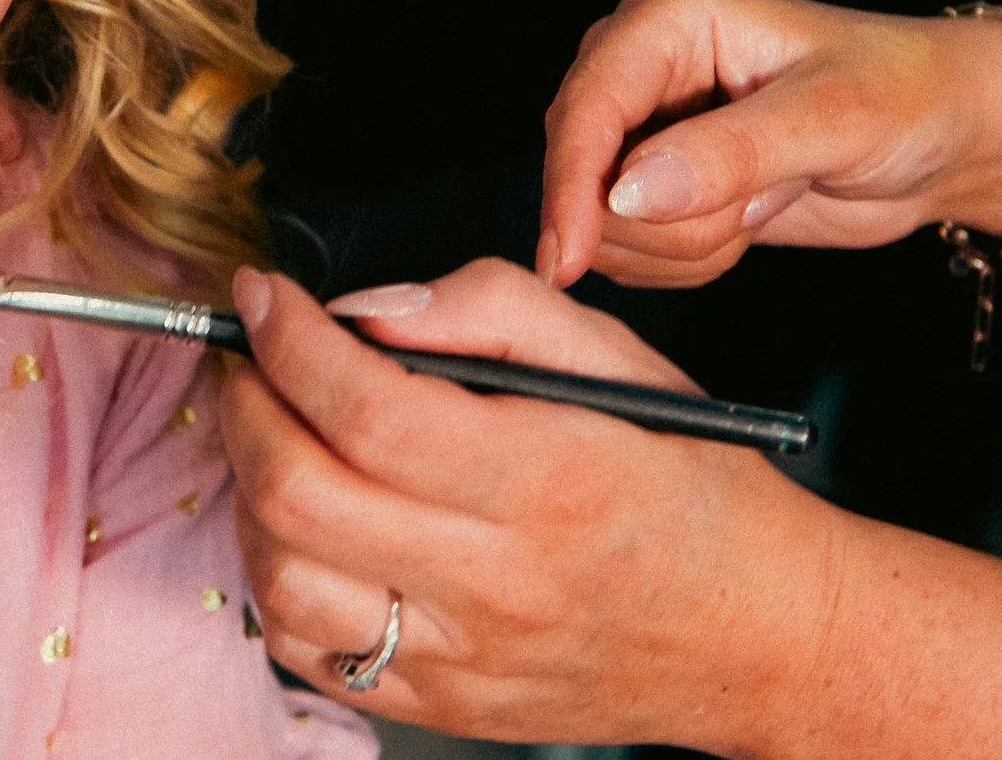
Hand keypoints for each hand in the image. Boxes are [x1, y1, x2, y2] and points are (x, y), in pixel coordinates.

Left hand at [221, 262, 836, 748]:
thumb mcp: (621, 358)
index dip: (288, 338)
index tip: (260, 295)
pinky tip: (306, 524)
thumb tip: (367, 308)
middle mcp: (498, 579)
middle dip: (245, 405)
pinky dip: (277, 576)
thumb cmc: (687, 480)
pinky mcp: (444, 706)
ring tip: (276, 437)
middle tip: (251, 360)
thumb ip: (493, 305)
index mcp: (546, 478)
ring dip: (248, 492)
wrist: (756, 631)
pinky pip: (306, 651)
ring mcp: (464, 657)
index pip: (368, 407)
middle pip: (301, 493)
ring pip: (284, 580)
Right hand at [537, 0, 1001, 288]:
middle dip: (669, 219)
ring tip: (764, 199)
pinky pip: (631, 252)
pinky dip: (689, 260)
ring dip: (687, 243)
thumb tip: (628, 187)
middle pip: (582, 171)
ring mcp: (644, 127)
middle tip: (756, 203)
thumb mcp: (833, 118)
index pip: (584, 106)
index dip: (569, 185)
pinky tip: (748, 219)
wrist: (946, 137)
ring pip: (604, 223)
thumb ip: (730, 153)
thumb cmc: (908, 94)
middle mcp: (639, 66)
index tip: (565, 256)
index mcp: (664, 18)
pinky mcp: (656, 182)